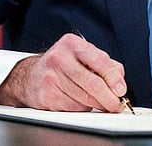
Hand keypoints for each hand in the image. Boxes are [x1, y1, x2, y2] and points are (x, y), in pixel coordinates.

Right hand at [0, 33, 125, 111]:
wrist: (30, 76)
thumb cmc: (62, 65)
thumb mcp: (83, 55)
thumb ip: (105, 65)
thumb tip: (120, 84)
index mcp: (72, 44)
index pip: (100, 60)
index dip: (113, 78)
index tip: (121, 90)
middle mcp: (60, 58)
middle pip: (92, 83)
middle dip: (108, 97)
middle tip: (116, 105)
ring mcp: (51, 77)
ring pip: (84, 98)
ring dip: (96, 104)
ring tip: (98, 101)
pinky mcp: (47, 96)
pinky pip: (73, 108)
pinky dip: (81, 108)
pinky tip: (78, 101)